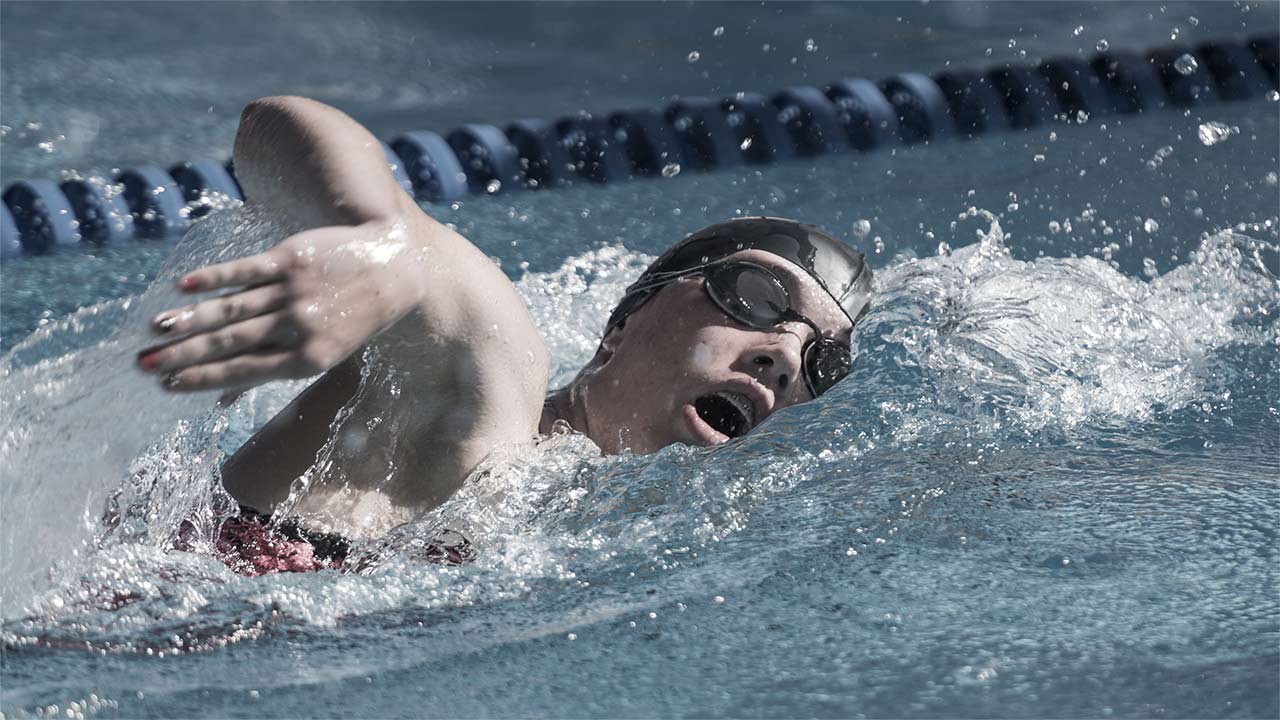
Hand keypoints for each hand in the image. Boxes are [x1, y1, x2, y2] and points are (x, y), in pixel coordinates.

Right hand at [137, 219, 423, 392]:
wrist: (392, 265)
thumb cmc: (352, 318)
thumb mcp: (324, 353)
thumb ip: (272, 371)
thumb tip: (222, 403)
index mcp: (309, 358)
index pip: (244, 371)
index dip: (203, 379)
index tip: (166, 384)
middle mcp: (300, 326)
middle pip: (233, 343)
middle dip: (185, 354)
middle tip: (144, 364)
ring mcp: (295, 291)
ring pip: (235, 309)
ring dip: (192, 320)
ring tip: (156, 329)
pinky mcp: (292, 258)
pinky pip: (247, 270)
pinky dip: (215, 279)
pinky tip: (185, 288)